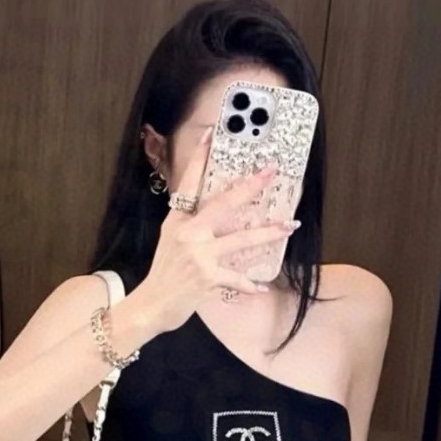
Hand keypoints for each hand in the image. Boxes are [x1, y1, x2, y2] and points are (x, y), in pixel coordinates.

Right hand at [134, 127, 298, 332]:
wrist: (150, 305)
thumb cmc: (164, 274)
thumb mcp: (171, 242)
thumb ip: (190, 226)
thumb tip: (214, 216)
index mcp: (177, 221)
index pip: (189, 183)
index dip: (199, 158)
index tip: (210, 135)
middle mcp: (188, 233)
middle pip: (223, 204)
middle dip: (250, 187)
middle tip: (270, 172)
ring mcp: (198, 255)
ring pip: (241, 239)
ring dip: (268, 233)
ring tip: (289, 226)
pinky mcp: (207, 278)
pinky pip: (236, 278)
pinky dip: (249, 285)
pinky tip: (262, 287)